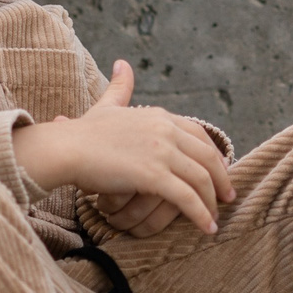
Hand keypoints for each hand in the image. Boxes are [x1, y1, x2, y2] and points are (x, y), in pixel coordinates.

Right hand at [12, 59, 234, 235]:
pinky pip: (187, 198)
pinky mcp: (153, 175)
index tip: (220, 173)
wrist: (66, 149)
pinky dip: (201, 214)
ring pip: (202, 179)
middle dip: (221, 180)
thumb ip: (120, 88)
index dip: (214, 156)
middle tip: (227, 199)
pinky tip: (207, 228)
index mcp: (159, 116)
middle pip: (207, 157)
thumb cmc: (82, 133)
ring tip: (215, 219)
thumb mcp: (107, 106)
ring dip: (212, 202)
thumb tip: (123, 64)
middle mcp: (165, 130)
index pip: (200, 135)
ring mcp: (161, 152)